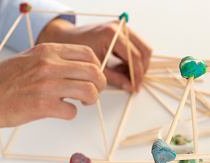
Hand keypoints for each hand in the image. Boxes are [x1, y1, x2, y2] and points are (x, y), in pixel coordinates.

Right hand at [0, 43, 105, 151]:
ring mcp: (47, 86)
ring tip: (82, 103)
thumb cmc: (4, 82)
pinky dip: (70, 114)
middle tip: (93, 94)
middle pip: (94, 73)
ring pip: (90, 92)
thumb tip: (80, 67)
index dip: (96, 68)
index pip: (88, 54)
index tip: (92, 77)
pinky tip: (59, 111)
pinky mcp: (43, 106)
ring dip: (91, 100)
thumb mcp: (28, 59)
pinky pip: (72, 112)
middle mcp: (48, 65)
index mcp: (46, 51)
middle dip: (100, 85)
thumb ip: (53, 60)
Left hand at [37, 18, 151, 91]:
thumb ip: (115, 78)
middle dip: (141, 70)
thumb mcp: (96, 68)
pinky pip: (137, 47)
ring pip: (143, 48)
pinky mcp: (122, 31)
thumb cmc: (76, 51)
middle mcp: (119, 28)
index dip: (137, 74)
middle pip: (144, 51)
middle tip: (134, 83)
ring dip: (138, 65)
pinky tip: (120, 68)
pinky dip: (133, 60)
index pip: (134, 56)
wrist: (66, 38)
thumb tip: (129, 87)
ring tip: (123, 74)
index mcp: (111, 34)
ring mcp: (122, 28)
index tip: (136, 86)